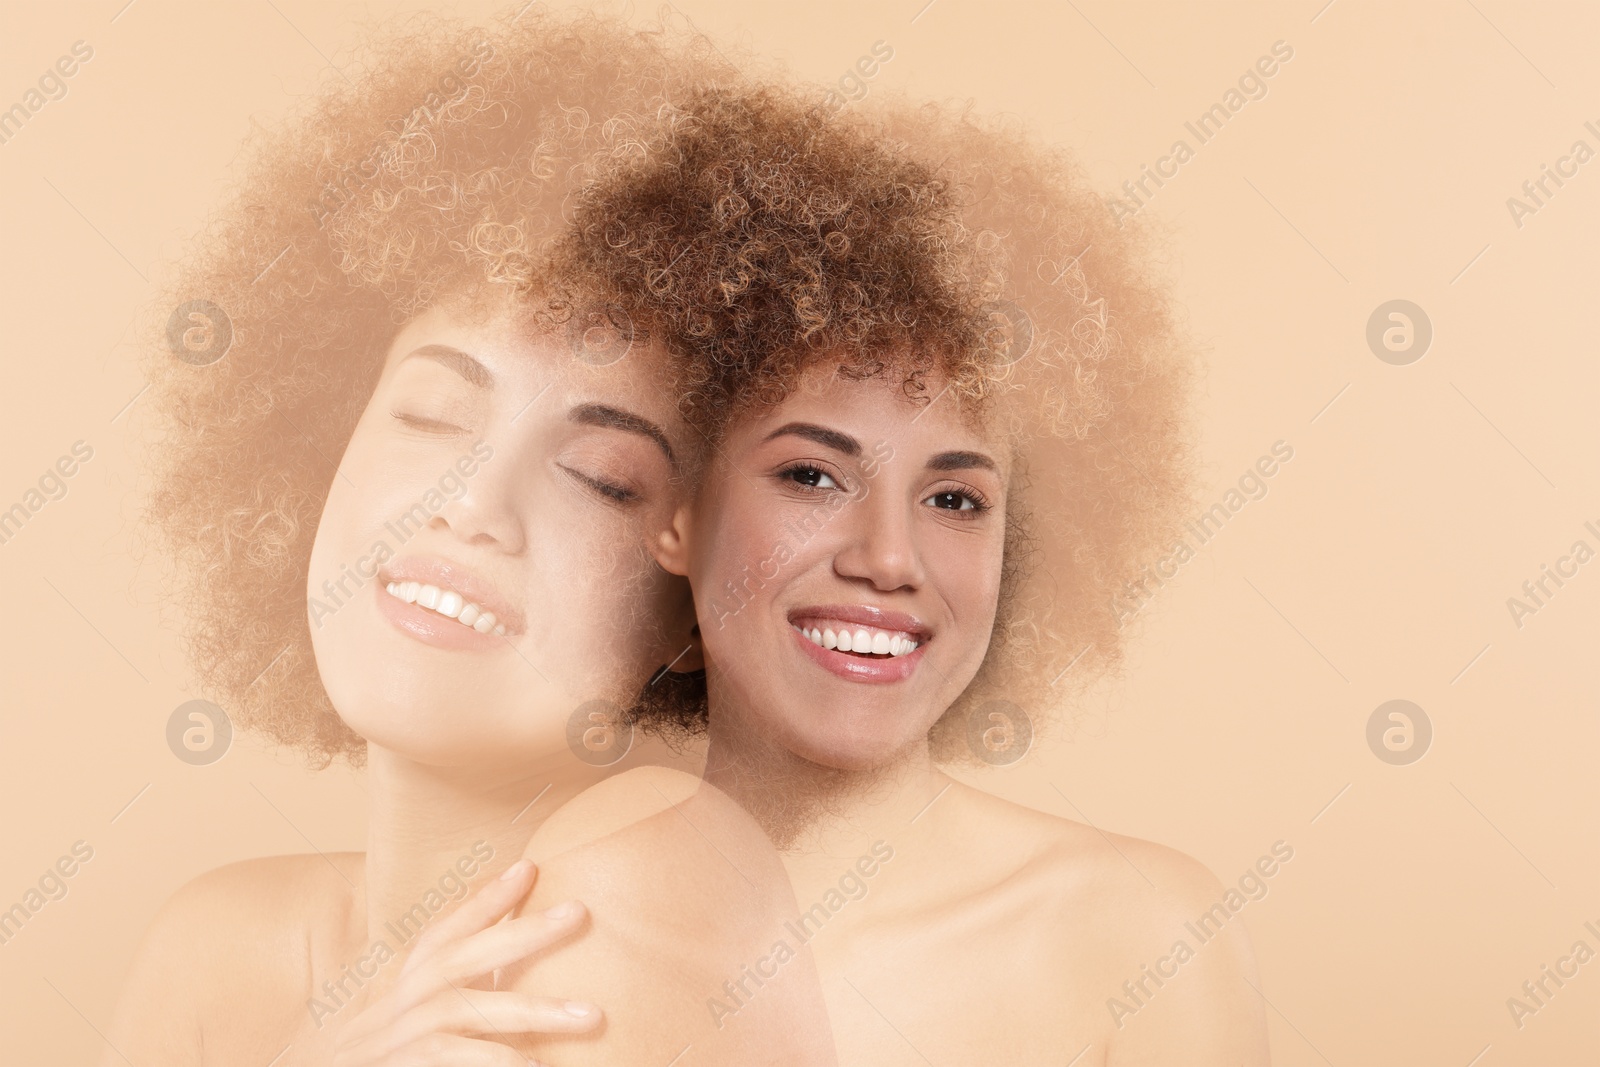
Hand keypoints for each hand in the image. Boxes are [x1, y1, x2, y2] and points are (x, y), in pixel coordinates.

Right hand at [331, 859, 599, 1065]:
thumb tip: (512, 958)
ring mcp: (397, 1041)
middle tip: (579, 911)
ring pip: (467, 1012)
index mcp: (406, 988)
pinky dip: (498, 1061)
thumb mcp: (412, 1022)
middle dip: (523, 931)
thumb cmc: (385, 1062)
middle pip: (461, 957)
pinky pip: (451, 1061)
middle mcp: (398, 1006)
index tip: (529, 868)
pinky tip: (539, 1065)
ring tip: (591, 1015)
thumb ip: (457, 992)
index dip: (484, 899)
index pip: (444, 934)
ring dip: (533, 1011)